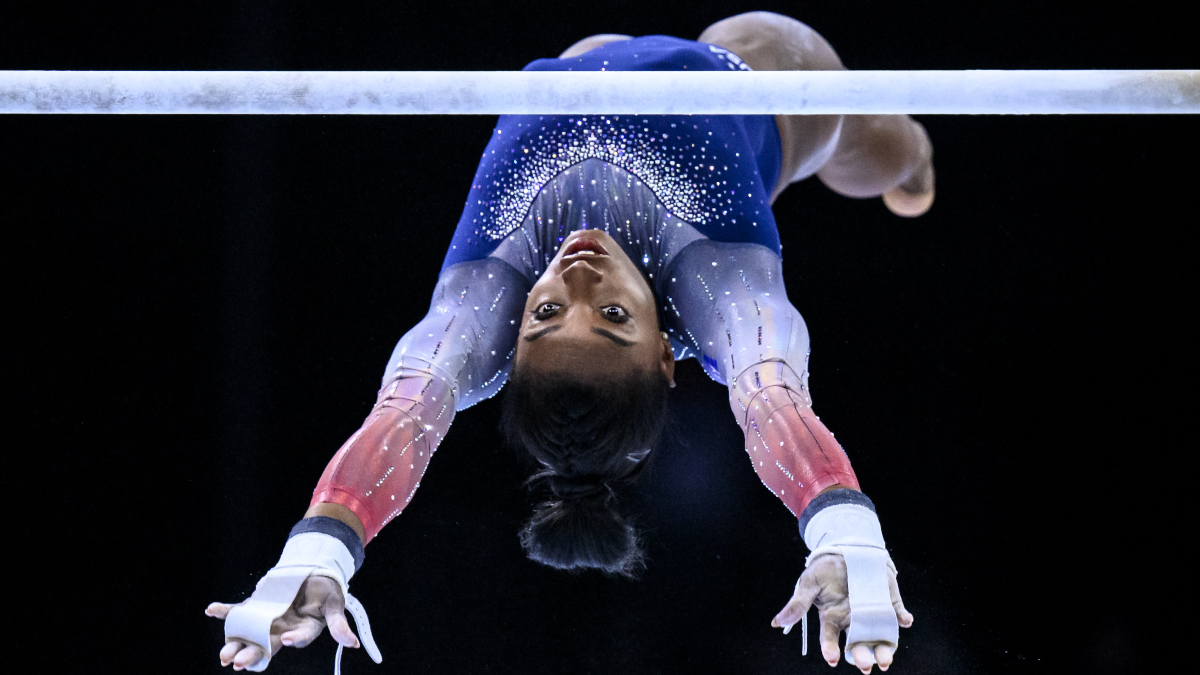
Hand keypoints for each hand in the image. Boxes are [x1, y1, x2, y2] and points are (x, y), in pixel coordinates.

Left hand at [206, 575, 361, 670]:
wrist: (312, 575)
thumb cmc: (326, 592)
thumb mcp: (335, 605)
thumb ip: (338, 625)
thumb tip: (354, 644)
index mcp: (302, 631)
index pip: (297, 637)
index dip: (292, 639)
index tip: (285, 639)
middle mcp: (282, 629)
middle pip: (266, 644)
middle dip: (252, 654)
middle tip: (237, 663)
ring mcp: (267, 619)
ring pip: (249, 634)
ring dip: (235, 643)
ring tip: (223, 655)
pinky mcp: (257, 607)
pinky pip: (239, 612)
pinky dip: (225, 612)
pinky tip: (211, 609)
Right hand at [771, 553, 913, 673]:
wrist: (846, 549)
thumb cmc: (825, 570)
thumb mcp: (808, 583)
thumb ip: (797, 604)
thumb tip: (776, 623)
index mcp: (832, 618)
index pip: (831, 639)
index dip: (831, 650)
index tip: (832, 659)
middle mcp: (854, 620)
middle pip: (858, 644)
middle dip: (862, 656)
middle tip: (865, 665)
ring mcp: (873, 613)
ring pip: (880, 636)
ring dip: (885, 648)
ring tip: (886, 659)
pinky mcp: (889, 603)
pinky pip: (898, 614)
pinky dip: (903, 619)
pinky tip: (904, 621)